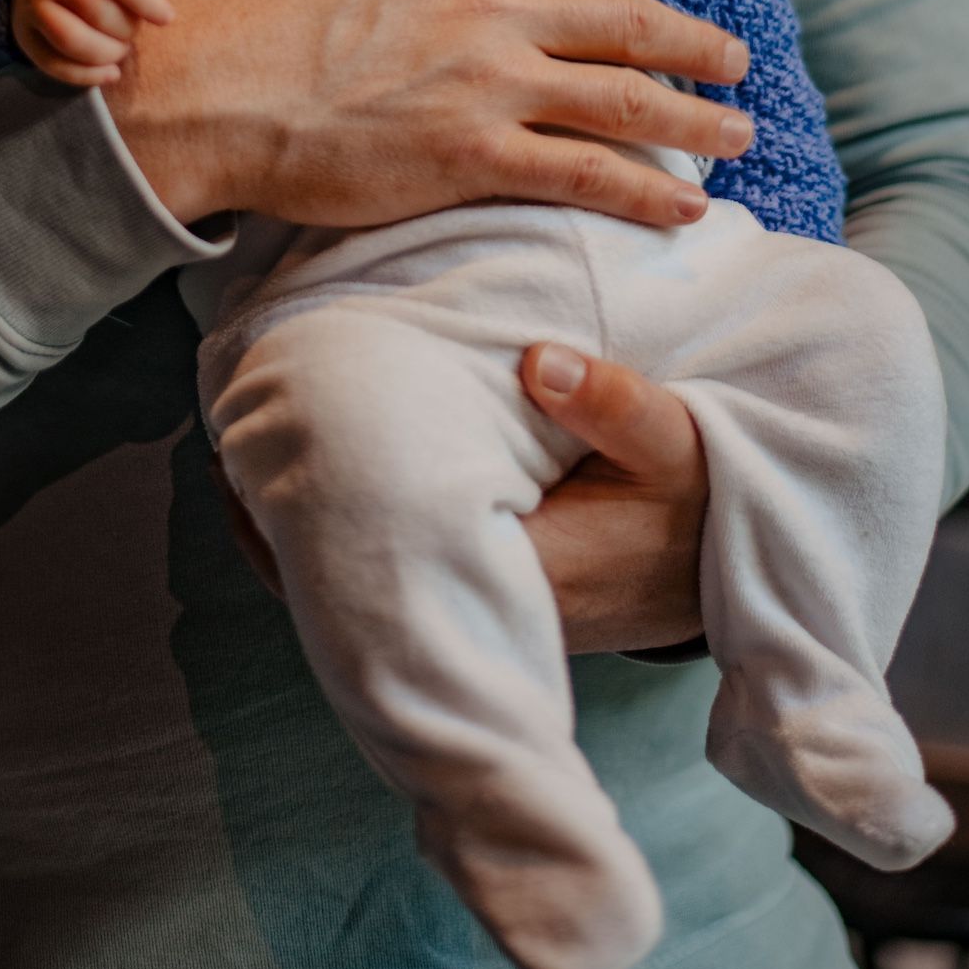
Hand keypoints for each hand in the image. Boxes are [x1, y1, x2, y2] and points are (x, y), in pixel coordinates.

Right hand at [10, 0, 171, 86]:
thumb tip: (154, 8)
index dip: (147, 2)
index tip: (167, 19)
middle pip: (100, 14)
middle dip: (128, 29)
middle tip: (134, 29)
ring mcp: (33, 7)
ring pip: (74, 42)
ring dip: (109, 54)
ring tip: (121, 49)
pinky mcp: (25, 36)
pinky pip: (54, 66)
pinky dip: (88, 76)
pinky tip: (111, 73)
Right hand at [104, 0, 750, 230]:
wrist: (200, 93)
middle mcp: (499, 6)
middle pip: (635, 21)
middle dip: (701, 42)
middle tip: (736, 58)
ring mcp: (493, 87)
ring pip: (631, 101)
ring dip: (699, 119)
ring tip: (739, 132)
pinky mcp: (474, 161)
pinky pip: (587, 176)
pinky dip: (649, 193)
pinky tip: (688, 207)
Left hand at [209, 343, 708, 657]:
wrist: (745, 566)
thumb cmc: (708, 502)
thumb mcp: (682, 446)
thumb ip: (620, 405)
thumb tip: (540, 360)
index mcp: (526, 568)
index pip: (381, 558)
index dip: (303, 518)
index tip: (246, 454)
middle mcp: (489, 605)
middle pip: (350, 582)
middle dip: (281, 521)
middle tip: (224, 446)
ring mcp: (486, 608)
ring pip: (365, 579)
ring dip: (311, 525)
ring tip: (252, 454)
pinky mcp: (489, 597)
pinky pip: (397, 569)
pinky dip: (352, 528)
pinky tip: (327, 472)